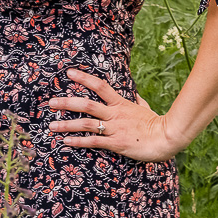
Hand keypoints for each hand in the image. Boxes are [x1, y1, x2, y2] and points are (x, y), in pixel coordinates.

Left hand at [47, 68, 180, 162]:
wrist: (167, 138)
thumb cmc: (157, 124)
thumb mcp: (146, 109)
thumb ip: (138, 102)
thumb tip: (135, 95)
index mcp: (121, 103)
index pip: (100, 86)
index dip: (84, 78)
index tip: (69, 73)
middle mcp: (115, 114)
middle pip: (86, 104)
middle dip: (67, 103)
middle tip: (51, 102)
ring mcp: (114, 128)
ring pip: (86, 123)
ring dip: (66, 124)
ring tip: (51, 125)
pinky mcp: (116, 143)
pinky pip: (93, 142)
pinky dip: (78, 141)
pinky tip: (65, 141)